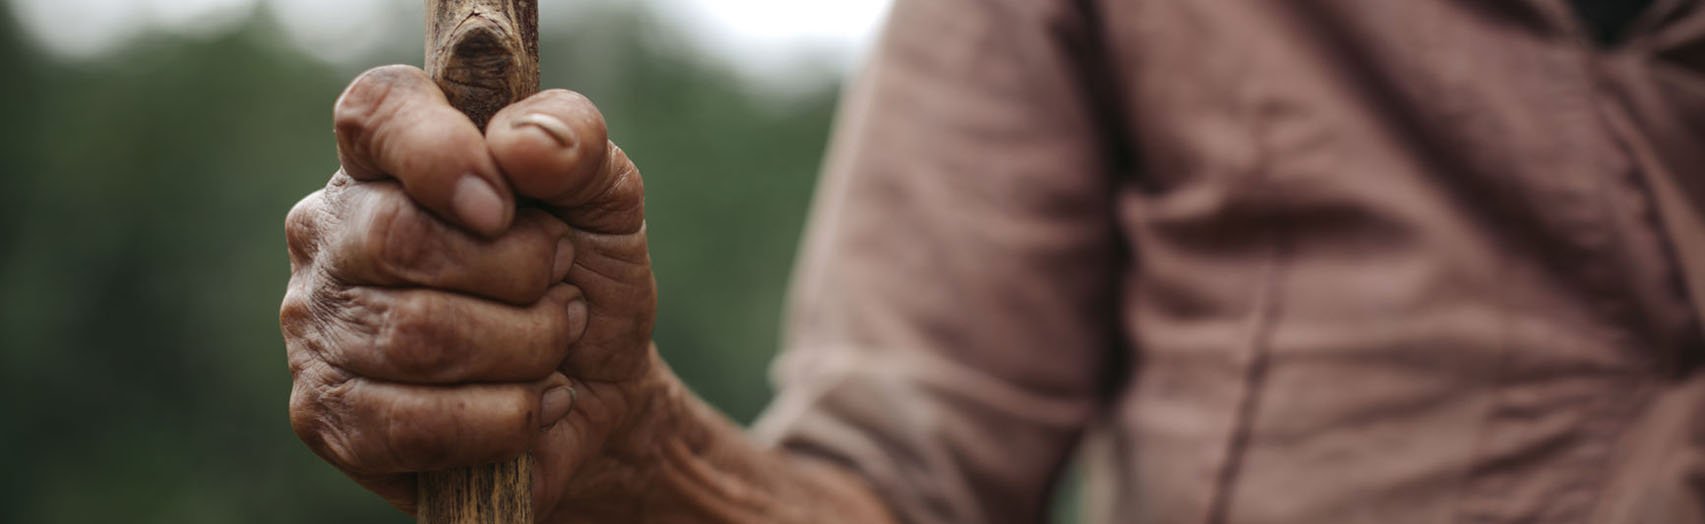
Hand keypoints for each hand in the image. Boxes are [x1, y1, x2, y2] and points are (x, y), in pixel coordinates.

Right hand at [280, 65, 667, 519]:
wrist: (598, 394)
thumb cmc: (584, 279)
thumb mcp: (606, 199)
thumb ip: (577, 143)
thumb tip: (520, 141)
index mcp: (385, 156)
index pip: (376, 112)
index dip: (441, 151)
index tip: (505, 206)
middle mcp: (330, 231)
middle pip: (400, 238)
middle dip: (518, 272)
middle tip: (562, 287)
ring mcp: (315, 325)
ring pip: (417, 337)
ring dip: (527, 348)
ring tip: (555, 346)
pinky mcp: (327, 418)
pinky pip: (415, 424)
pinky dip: (506, 418)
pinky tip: (534, 403)